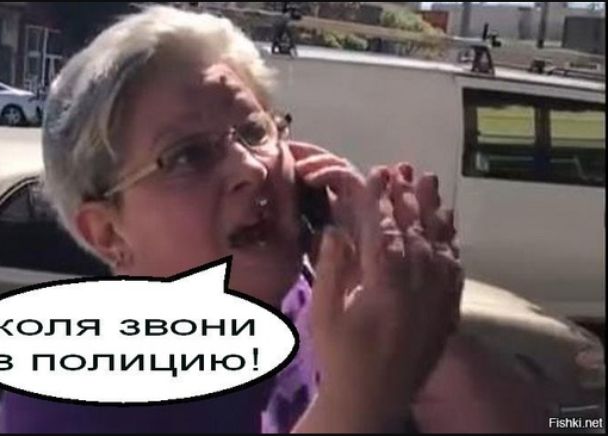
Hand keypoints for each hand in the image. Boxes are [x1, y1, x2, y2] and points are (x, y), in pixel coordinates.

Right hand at [290, 142, 463, 429]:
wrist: (371, 398)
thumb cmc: (340, 355)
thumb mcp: (323, 313)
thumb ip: (332, 268)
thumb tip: (336, 230)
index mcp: (383, 288)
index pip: (384, 234)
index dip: (380, 202)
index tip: (376, 175)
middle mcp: (416, 290)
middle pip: (417, 234)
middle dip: (409, 198)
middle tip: (404, 169)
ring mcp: (435, 302)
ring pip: (440, 249)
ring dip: (434, 214)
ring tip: (430, 185)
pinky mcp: (445, 315)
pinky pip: (454, 274)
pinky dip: (451, 247)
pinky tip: (448, 231)